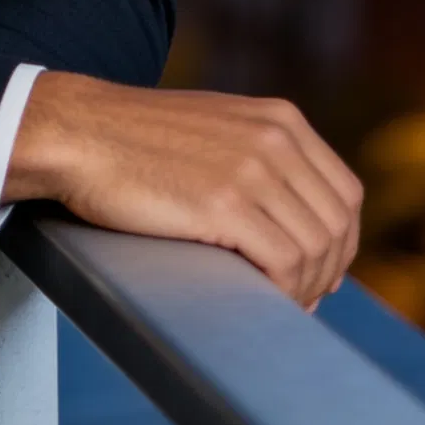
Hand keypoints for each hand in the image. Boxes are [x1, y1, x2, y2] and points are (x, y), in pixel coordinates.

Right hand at [6, 73, 361, 308]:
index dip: (340, 244)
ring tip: (278, 305)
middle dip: (327, 274)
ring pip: (316, 249)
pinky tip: (261, 300)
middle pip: (337, 226)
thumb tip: (296, 220)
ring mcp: (254, 168)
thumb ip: (260, 157)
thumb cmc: (136, 140)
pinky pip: (285, 263)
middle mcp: (277, 138)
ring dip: (305, 289)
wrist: (79, 132)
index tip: (320, 274)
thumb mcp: (217, 129)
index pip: (345, 193)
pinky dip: (284, 292)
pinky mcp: (227, 203)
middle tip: (299, 302)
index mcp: (281, 119)